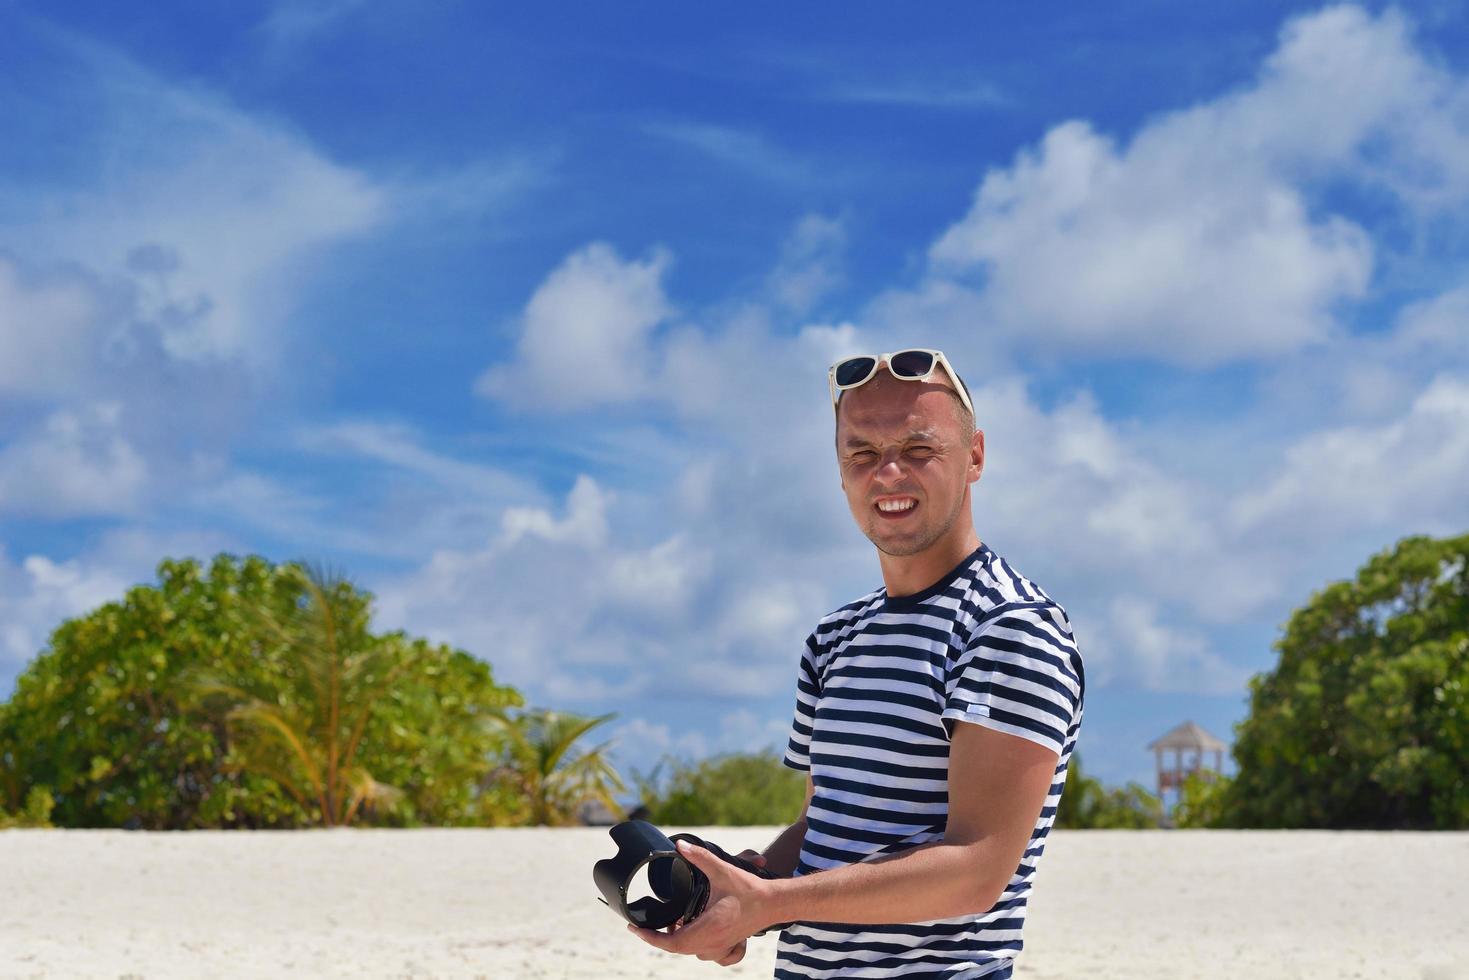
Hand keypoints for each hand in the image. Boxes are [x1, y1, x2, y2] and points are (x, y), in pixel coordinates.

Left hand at [629, 840, 777, 963]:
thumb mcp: (722, 870)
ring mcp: (721, 948)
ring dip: (678, 939)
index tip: (635, 929)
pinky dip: (695, 945)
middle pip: (677, 948)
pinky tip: (693, 930)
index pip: (671, 943)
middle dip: (661, 936)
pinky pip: (705, 954)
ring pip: (690, 951)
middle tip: (649, 921)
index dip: (650, 938)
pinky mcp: (728, 947)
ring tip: (673, 921)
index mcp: (708, 928)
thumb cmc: (750, 889)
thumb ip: (700, 857)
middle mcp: (713, 944)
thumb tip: (679, 846)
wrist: (774, 903)